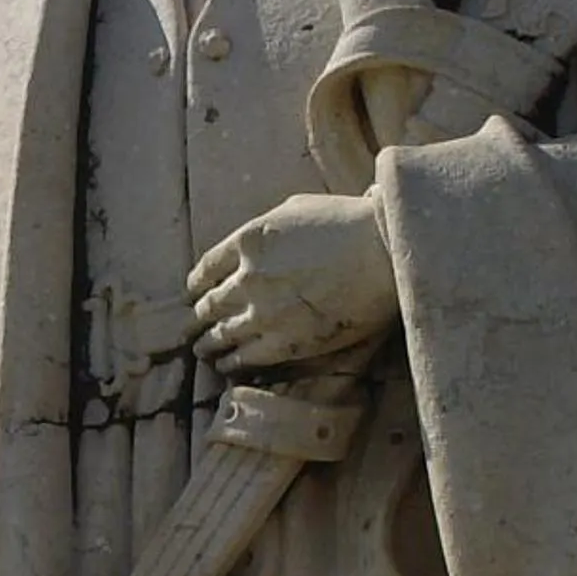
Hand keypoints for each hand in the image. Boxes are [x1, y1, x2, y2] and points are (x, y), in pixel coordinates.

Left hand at [186, 191, 397, 377]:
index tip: (194, 293)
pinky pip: (246, 357)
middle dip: (197, 318)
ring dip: (208, 344)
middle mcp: (248, 278)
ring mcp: (264, 313)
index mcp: (248, 240)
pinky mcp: (286, 342)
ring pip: (221, 335)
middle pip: (208, 305)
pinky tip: (227, 366)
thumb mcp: (293, 210)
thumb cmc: (347, 222)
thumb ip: (264, 230)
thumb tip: (253, 246)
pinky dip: (232, 363)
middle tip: (192, 328)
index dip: (196, 285)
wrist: (384, 250)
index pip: (206, 269)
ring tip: (203, 351)